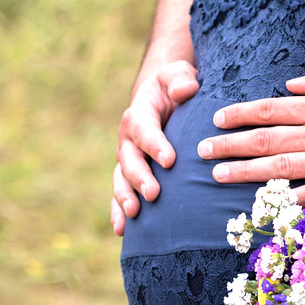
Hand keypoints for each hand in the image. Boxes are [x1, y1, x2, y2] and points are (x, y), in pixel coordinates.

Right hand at [111, 60, 198, 235]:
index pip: (145, 129)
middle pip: (130, 159)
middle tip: (153, 193)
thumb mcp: (178, 74)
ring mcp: (128, 159)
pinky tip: (122, 230)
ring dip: (125, 197)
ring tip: (134, 214)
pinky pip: (120, 193)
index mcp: (140, 113)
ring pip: (121, 180)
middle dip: (140, 177)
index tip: (170, 159)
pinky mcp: (131, 175)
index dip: (155, 144)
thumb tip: (185, 90)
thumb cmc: (176, 85)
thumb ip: (180, 79)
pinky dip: (118, 211)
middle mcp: (129, 138)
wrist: (163, 97)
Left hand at [199, 60, 304, 202]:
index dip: (239, 114)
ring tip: (218, 175)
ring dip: (245, 173)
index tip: (217, 119)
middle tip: (202, 152)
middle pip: (266, 140)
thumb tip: (291, 86)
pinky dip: (285, 200)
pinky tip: (263, 205)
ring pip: (279, 169)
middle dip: (230, 145)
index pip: (270, 109)